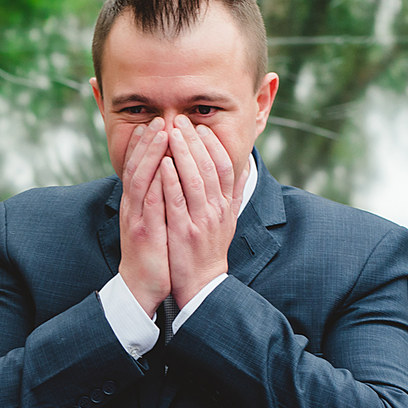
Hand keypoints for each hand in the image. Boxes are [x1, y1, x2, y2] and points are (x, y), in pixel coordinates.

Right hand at [119, 117, 170, 314]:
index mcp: (136, 205)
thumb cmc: (152, 255)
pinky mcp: (146, 233)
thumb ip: (158, 202)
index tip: (155, 124)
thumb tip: (167, 181)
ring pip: (142, 180)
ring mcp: (138, 219)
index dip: (145, 146)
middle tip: (158, 120)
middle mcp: (133, 208)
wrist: (141, 287)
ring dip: (150, 155)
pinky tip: (165, 166)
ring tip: (161, 133)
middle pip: (137, 168)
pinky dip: (157, 183)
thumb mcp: (153, 224)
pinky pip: (151, 203)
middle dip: (148, 142)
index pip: (138, 169)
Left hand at [159, 115, 246, 307]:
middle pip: (209, 168)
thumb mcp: (228, 221)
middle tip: (180, 121)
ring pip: (194, 180)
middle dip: (194, 141)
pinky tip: (163, 163)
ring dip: (182, 154)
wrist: (202, 285)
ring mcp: (201, 221)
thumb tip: (243, 168)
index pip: (224, 167)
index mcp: (226, 206)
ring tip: (170, 133)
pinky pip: (177, 201)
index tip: (200, 128)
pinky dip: (171, 180)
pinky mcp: (183, 232)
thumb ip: (234, 194)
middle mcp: (217, 210)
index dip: (213, 145)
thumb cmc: (209, 250)